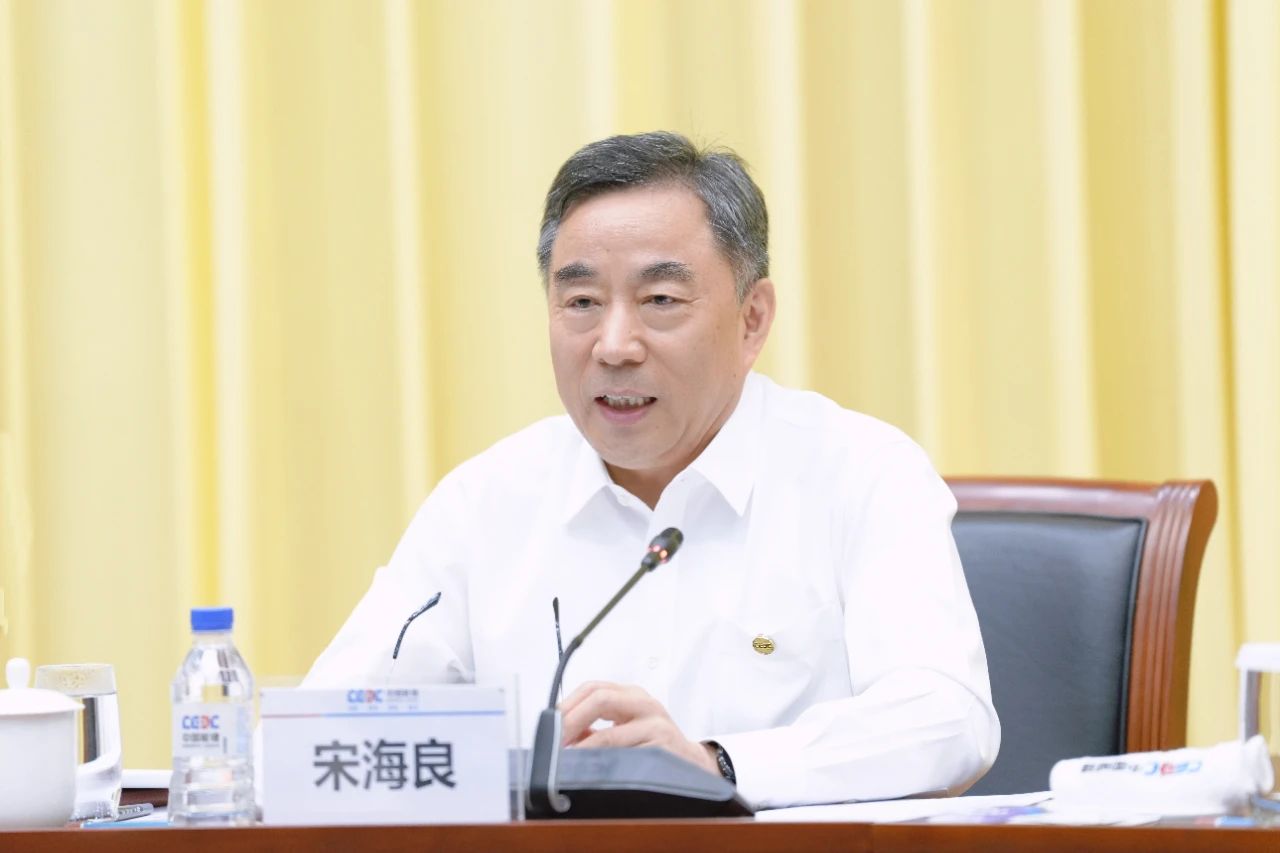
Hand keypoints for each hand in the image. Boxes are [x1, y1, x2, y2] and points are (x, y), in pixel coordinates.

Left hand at [559, 680, 718, 775]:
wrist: (693, 763)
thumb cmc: (654, 744)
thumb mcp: (626, 726)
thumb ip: (595, 726)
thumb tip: (558, 735)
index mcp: (631, 695)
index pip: (593, 687)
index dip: (567, 704)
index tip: (550, 723)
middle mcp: (644, 703)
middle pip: (600, 698)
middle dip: (571, 720)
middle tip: (554, 742)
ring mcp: (655, 725)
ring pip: (610, 733)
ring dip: (583, 749)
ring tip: (567, 760)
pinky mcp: (662, 750)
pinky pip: (626, 758)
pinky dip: (604, 765)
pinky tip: (594, 771)